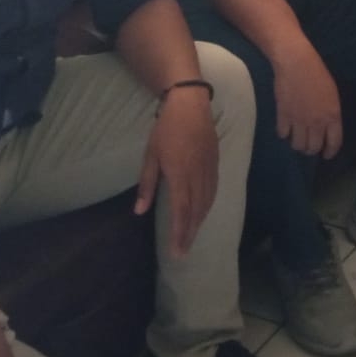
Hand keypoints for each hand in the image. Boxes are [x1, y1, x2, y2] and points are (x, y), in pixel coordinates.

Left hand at [134, 88, 219, 256]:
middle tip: (183, 251)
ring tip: (191, 236)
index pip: (181, 212)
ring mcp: (209, 170)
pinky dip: (208, 206)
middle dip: (190, 233)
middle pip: (197, 211)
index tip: (176, 251)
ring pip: (207, 203)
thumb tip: (139, 211)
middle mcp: (198, 176)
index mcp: (180, 175)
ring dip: (200, 222)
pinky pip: (214, 191)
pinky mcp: (216, 163)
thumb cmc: (166, 129)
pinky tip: (202, 212)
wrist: (190, 105)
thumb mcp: (151, 156)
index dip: (180, 234)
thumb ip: (147, 184)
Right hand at [271, 43, 342, 158]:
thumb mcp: (332, 94)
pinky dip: (284, 133)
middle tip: (309, 146)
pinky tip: (285, 128)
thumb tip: (327, 127)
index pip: (334, 143)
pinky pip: (283, 134)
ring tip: (296, 138)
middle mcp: (317, 122)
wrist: (296, 63)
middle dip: (311, 150)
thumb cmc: (317, 74)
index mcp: (332, 116)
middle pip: (313, 148)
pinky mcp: (283, 116)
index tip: (326, 154)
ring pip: (297, 145)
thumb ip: (330, 113)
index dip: (330, 152)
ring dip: (297, 144)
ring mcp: (299, 121)